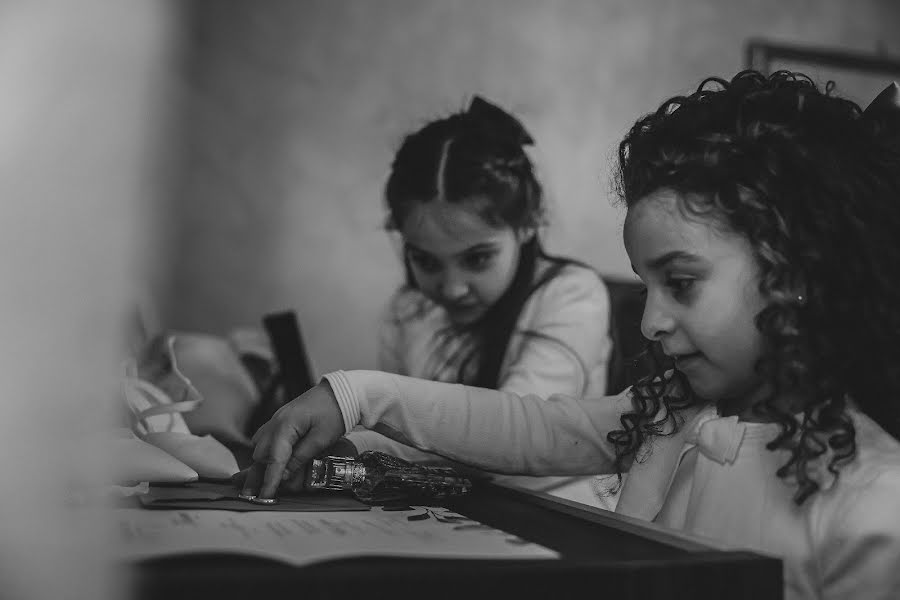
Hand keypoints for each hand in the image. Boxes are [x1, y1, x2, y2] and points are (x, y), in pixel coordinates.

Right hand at [233, 380, 345, 499]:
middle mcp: (276, 422)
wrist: (341, 391)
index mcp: (285, 426)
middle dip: (259, 474)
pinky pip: (266, 438)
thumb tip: (284, 476)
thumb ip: (300, 457)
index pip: (273, 459)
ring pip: (260, 446)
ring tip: (258, 483)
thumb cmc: (335, 412)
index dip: (269, 480)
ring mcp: (277, 419)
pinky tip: (268, 461)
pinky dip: (265, 451)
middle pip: (260, 454)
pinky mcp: (282, 420)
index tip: (265, 496)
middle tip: (257, 494)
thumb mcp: (321, 438)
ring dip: (260, 464)